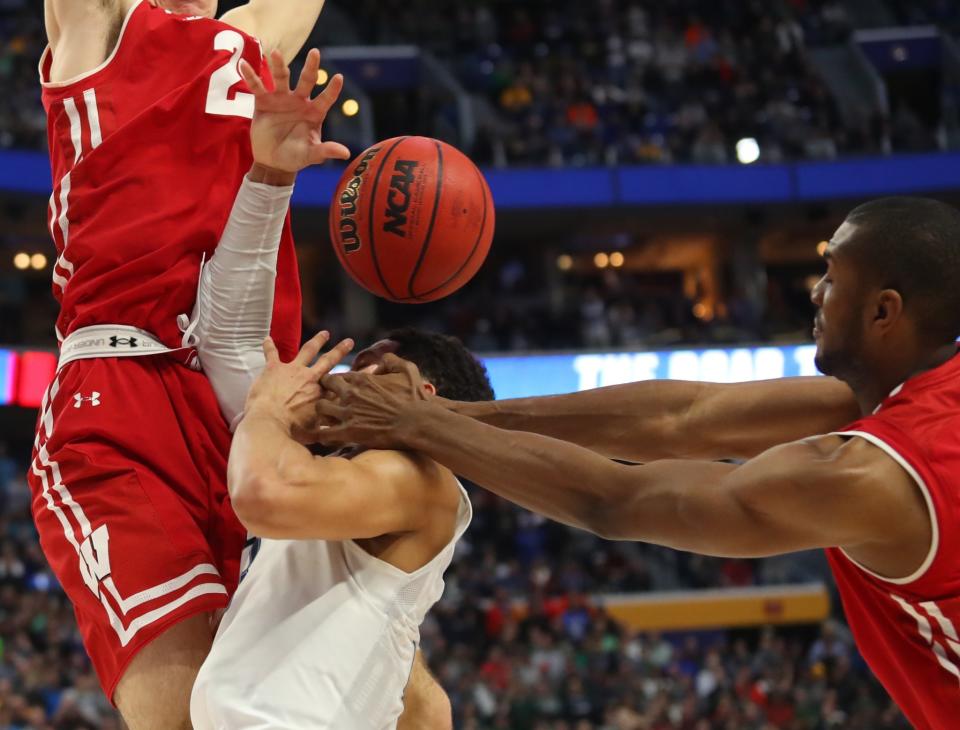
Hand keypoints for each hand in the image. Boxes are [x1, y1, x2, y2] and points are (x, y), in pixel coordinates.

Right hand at [239, 49, 350, 174]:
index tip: (339, 77)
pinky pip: (257, 86)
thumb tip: (346, 153)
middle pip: (307, 80)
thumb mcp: (310, 155)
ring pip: (281, 78)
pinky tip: (244, 65)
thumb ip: (325, 151)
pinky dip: (251, 76)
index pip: (326, 98)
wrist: (272, 162)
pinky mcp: (263, 102)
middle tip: (315, 52)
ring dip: (279, 66)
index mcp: (314, 113)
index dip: (332, 89)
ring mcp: (281, 99)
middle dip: (311, 67)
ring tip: (275, 53)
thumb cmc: (295, 157)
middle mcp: (300, 101)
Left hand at [244, 331, 353, 436]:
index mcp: (321, 393)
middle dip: (340, 350)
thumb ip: (325, 426)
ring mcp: (293, 370)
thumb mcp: (315, 431)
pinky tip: (267, 338)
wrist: (269, 423)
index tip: (371, 367)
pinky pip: (272, 353)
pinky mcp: (274, 368)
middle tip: (348, 341)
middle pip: (329, 360)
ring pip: (308, 350)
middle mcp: (311, 378)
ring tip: (324, 334)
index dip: (358, 375)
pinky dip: (269, 346)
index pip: (342, 381)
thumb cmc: (291, 430)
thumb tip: (336, 431)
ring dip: (317, 341)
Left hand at [316, 354, 431, 448]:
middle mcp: (351, 393)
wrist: (418, 422)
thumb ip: (392, 360)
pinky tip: (328, 437)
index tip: (340, 389)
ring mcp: (348, 413)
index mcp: (362, 379)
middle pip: (324, 386)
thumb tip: (383, 358)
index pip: (339, 375)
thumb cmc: (415, 397)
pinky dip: (323, 436)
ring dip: (323, 413)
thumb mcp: (407, 370)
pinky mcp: (349, 432)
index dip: (337, 382)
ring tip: (327, 419)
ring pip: (320, 408)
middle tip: (330, 400)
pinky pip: (324, 433)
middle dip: (325, 391)